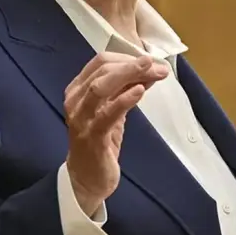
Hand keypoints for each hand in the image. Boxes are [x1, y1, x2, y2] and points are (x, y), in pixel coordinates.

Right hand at [63, 52, 168, 215]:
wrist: (87, 177)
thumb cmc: (100, 139)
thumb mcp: (114, 108)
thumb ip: (128, 88)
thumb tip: (151, 69)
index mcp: (78, 89)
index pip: (101, 62)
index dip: (128, 57)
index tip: (151, 61)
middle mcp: (75, 100)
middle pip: (103, 70)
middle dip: (134, 65)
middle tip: (159, 67)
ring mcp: (81, 119)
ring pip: (101, 87)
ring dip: (130, 75)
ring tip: (153, 71)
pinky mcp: (92, 137)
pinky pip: (107, 113)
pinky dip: (124, 99)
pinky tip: (140, 91)